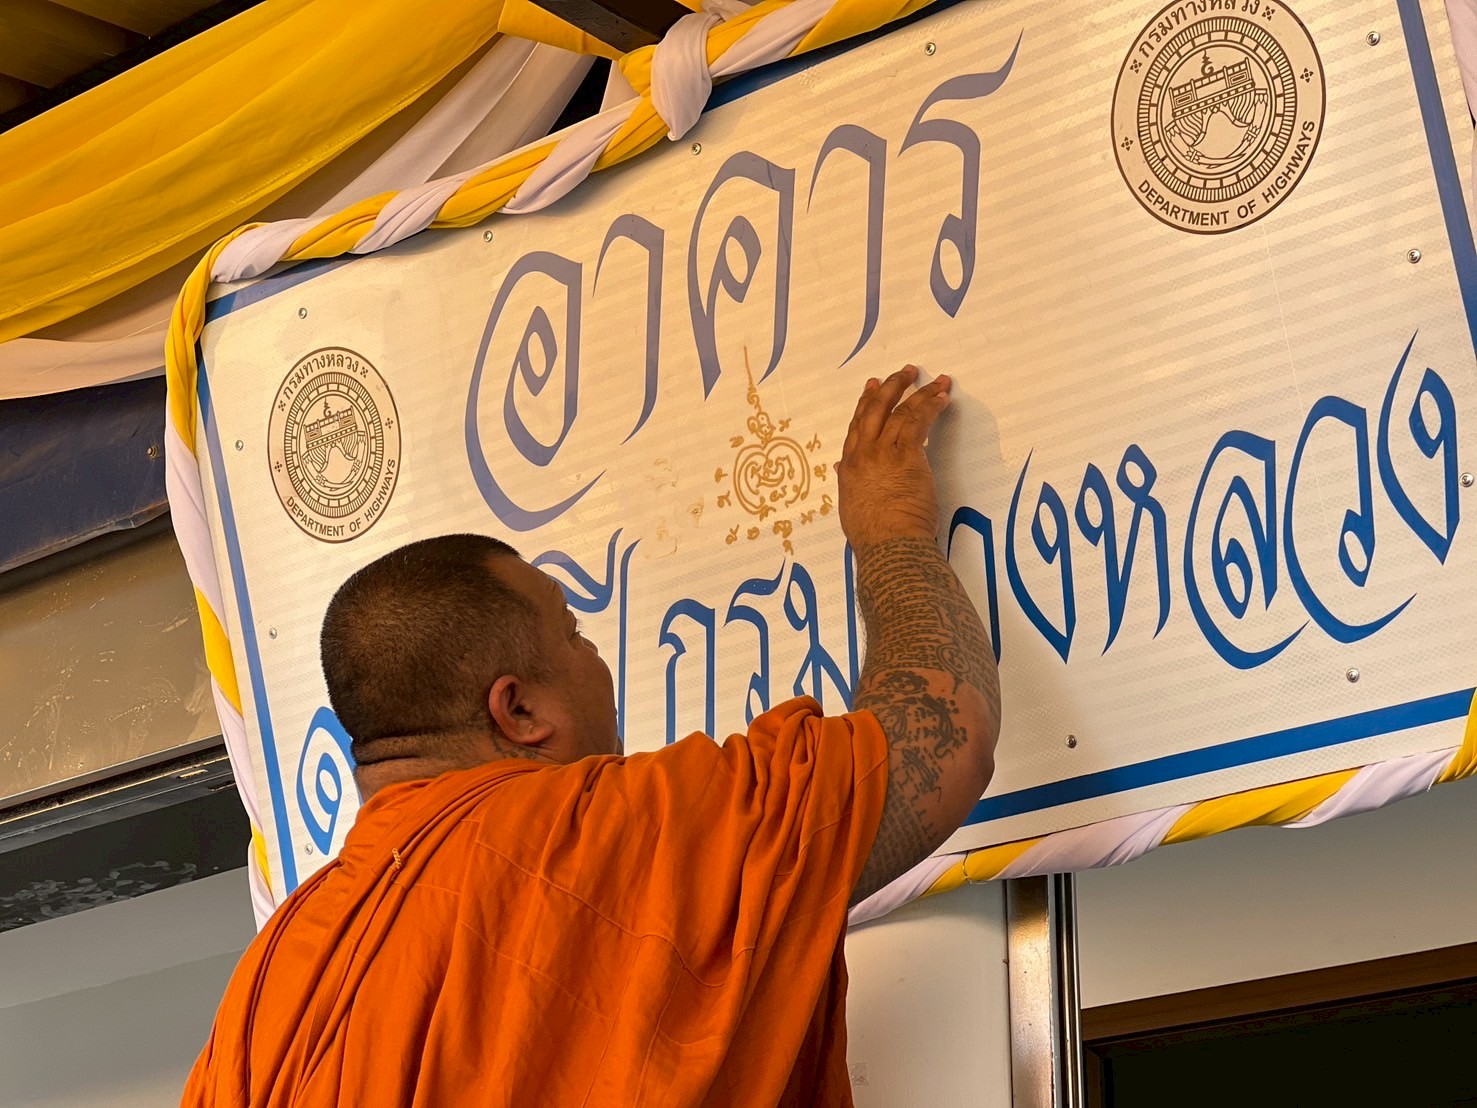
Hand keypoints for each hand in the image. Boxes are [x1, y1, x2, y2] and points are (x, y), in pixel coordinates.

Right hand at [837, 365, 951, 550]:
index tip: (872, 387)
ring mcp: (883, 453)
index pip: (857, 427)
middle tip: (904, 373)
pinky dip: (931, 406)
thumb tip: (841, 471)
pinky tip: (942, 398)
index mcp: (849, 467)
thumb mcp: (852, 507)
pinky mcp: (907, 455)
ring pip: (900, 411)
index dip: (865, 404)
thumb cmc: (874, 535)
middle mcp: (863, 454)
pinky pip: (919, 421)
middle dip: (890, 387)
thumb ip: (849, 485)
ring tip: (934, 381)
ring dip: (918, 392)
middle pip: (875, 410)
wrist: (888, 545)